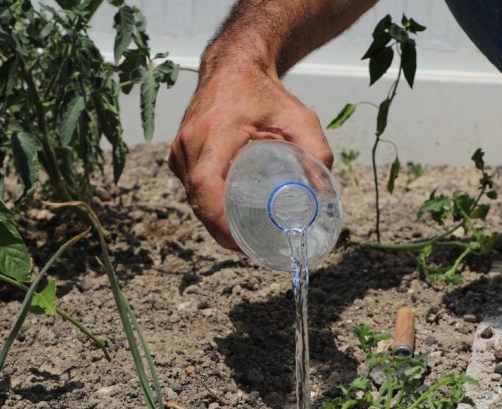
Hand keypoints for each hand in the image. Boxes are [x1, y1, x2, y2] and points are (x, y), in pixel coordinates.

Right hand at [169, 64, 332, 249]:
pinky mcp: (178, 154)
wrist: (232, 67)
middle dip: (222, 231)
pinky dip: (208, 205)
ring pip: (193, 198)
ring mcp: (180, 150)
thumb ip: (317, 153)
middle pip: (198, 201)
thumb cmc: (265, 93)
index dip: (219, 222)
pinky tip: (229, 215)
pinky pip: (191, 189)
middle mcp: (190, 143)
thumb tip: (322, 194)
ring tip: (243, 235)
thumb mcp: (300, 119)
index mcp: (215, 133)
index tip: (242, 243)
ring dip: (214, 220)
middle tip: (251, 248)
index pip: (205, 187)